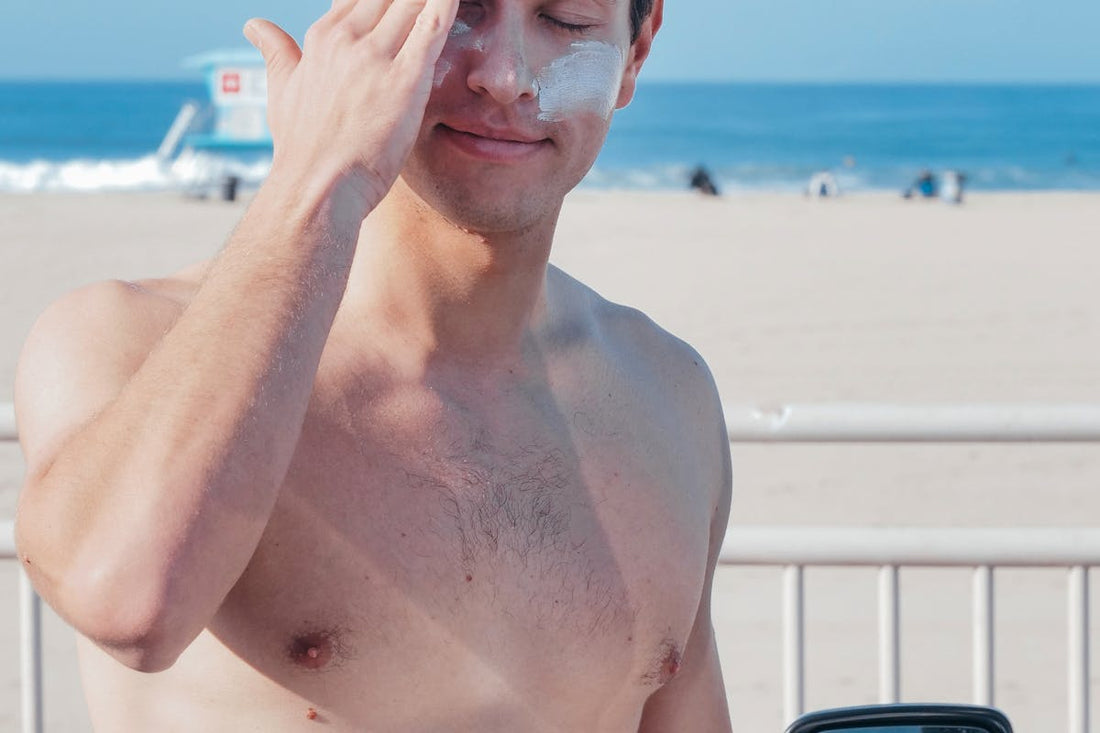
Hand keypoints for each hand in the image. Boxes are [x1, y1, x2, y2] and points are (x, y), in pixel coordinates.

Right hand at [244, 0, 459, 216]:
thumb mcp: (282, 91)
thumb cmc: (302, 150)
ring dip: (430, 0)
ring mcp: (375, 57)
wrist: (317, 188)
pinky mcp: (404, 79)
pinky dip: (446, 6)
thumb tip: (255, 25)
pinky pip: (433, 27)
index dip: (386, 0)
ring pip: (412, 2)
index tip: (402, 6)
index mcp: (323, 39)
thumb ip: (277, 52)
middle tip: (425, 6)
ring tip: (447, 2)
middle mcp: (347, 39)